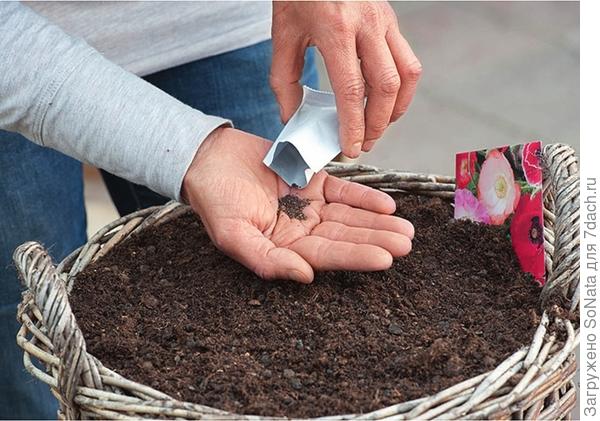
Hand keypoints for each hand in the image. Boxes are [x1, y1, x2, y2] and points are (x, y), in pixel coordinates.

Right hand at [182, 127, 413, 282]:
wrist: (209, 158)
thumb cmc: (214, 199)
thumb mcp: (232, 234)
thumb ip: (266, 260)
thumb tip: (305, 276)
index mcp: (283, 247)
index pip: (325, 255)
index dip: (355, 256)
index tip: (385, 259)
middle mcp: (301, 230)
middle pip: (344, 237)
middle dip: (376, 240)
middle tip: (407, 243)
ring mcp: (309, 206)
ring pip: (349, 216)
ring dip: (377, 222)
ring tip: (406, 228)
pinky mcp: (313, 181)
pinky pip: (343, 191)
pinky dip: (364, 196)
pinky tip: (387, 204)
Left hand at [270, 1, 421, 157]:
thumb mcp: (283, 34)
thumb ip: (284, 80)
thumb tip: (292, 118)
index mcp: (335, 29)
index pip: (351, 89)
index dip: (353, 125)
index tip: (350, 147)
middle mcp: (367, 24)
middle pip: (386, 86)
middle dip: (377, 124)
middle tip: (363, 143)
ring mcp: (385, 20)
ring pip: (407, 74)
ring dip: (396, 108)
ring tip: (377, 127)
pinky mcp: (392, 19)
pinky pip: (407, 60)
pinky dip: (401, 88)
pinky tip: (384, 101)